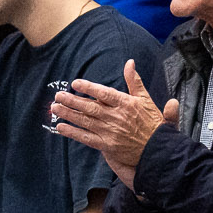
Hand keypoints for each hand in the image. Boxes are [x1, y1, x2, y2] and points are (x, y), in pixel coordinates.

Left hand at [48, 60, 177, 191]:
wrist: (158, 149)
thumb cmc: (152, 123)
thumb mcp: (146, 98)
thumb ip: (135, 81)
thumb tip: (129, 62)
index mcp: (126, 104)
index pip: (104, 94)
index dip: (89, 88)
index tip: (75, 83)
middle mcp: (117, 117)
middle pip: (91, 107)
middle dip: (73, 101)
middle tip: (58, 95)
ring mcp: (111, 132)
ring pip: (86, 121)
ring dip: (69, 114)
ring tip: (54, 108)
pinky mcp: (107, 145)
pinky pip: (86, 138)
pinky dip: (73, 132)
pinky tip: (60, 127)